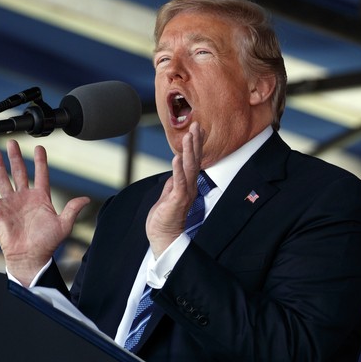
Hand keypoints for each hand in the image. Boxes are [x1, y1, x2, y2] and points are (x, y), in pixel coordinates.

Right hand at [0, 140, 89, 285]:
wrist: (30, 256)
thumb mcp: (63, 225)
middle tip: (13, 142)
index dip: (40, 161)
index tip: (40, 148)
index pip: (41, 174)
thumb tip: (86, 199)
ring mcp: (11, 203)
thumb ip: (72, 209)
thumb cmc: (47, 243)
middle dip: (16, 157)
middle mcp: (25, 197)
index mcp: (41, 198)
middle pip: (20, 172)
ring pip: (3, 179)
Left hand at [146, 122, 203, 257]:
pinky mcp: (177, 200)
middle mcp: (190, 187)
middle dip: (195, 142)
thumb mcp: (168, 195)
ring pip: (188, 168)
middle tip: (197, 125)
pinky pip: (179, 182)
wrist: (162, 236)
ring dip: (189, 151)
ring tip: (190, 135)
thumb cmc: (165, 218)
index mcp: (187, 185)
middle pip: (194, 161)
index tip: (197, 130)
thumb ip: (173, 182)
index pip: (193, 161)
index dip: (195, 145)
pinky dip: (177, 169)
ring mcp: (185, 193)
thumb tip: (175, 171)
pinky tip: (177, 157)